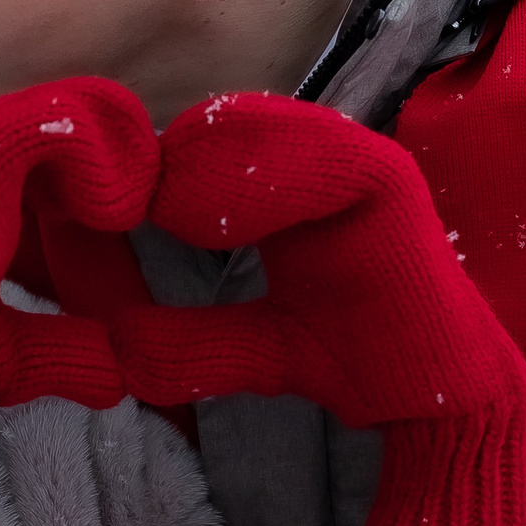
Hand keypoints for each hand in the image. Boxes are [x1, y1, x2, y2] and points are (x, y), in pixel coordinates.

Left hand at [58, 92, 525, 525]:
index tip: (90, 209)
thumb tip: (113, 349)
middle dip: (165, 158)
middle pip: (221, 125)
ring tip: (163, 210)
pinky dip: (267, 176)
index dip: (142, 173)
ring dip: (206, 161)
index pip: (197, 150)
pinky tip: (214, 221)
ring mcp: (356, 164)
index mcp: (277, 190)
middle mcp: (315, 164)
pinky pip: (329, 157)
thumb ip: (189, 345)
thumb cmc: (350, 362)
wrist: (436, 400)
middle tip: (113, 200)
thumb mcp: (249, 352)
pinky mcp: (391, 182)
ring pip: (266, 127)